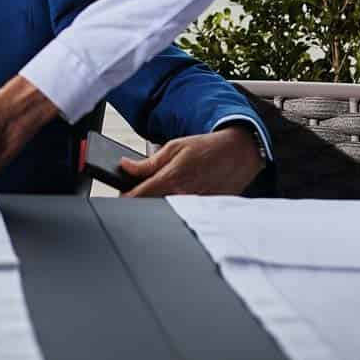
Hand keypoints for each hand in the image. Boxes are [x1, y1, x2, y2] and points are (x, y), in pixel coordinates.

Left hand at [119, 125, 265, 197]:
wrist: (239, 153)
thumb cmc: (207, 148)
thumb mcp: (174, 147)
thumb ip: (148, 162)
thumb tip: (126, 166)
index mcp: (171, 178)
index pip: (139, 195)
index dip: (125, 197)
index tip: (120, 195)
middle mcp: (182, 195)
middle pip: (151, 205)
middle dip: (142, 200)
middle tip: (139, 190)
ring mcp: (194, 206)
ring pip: (167, 210)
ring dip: (159, 203)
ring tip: (163, 190)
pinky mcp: (205, 210)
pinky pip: (184, 212)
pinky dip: (177, 206)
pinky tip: (180, 195)